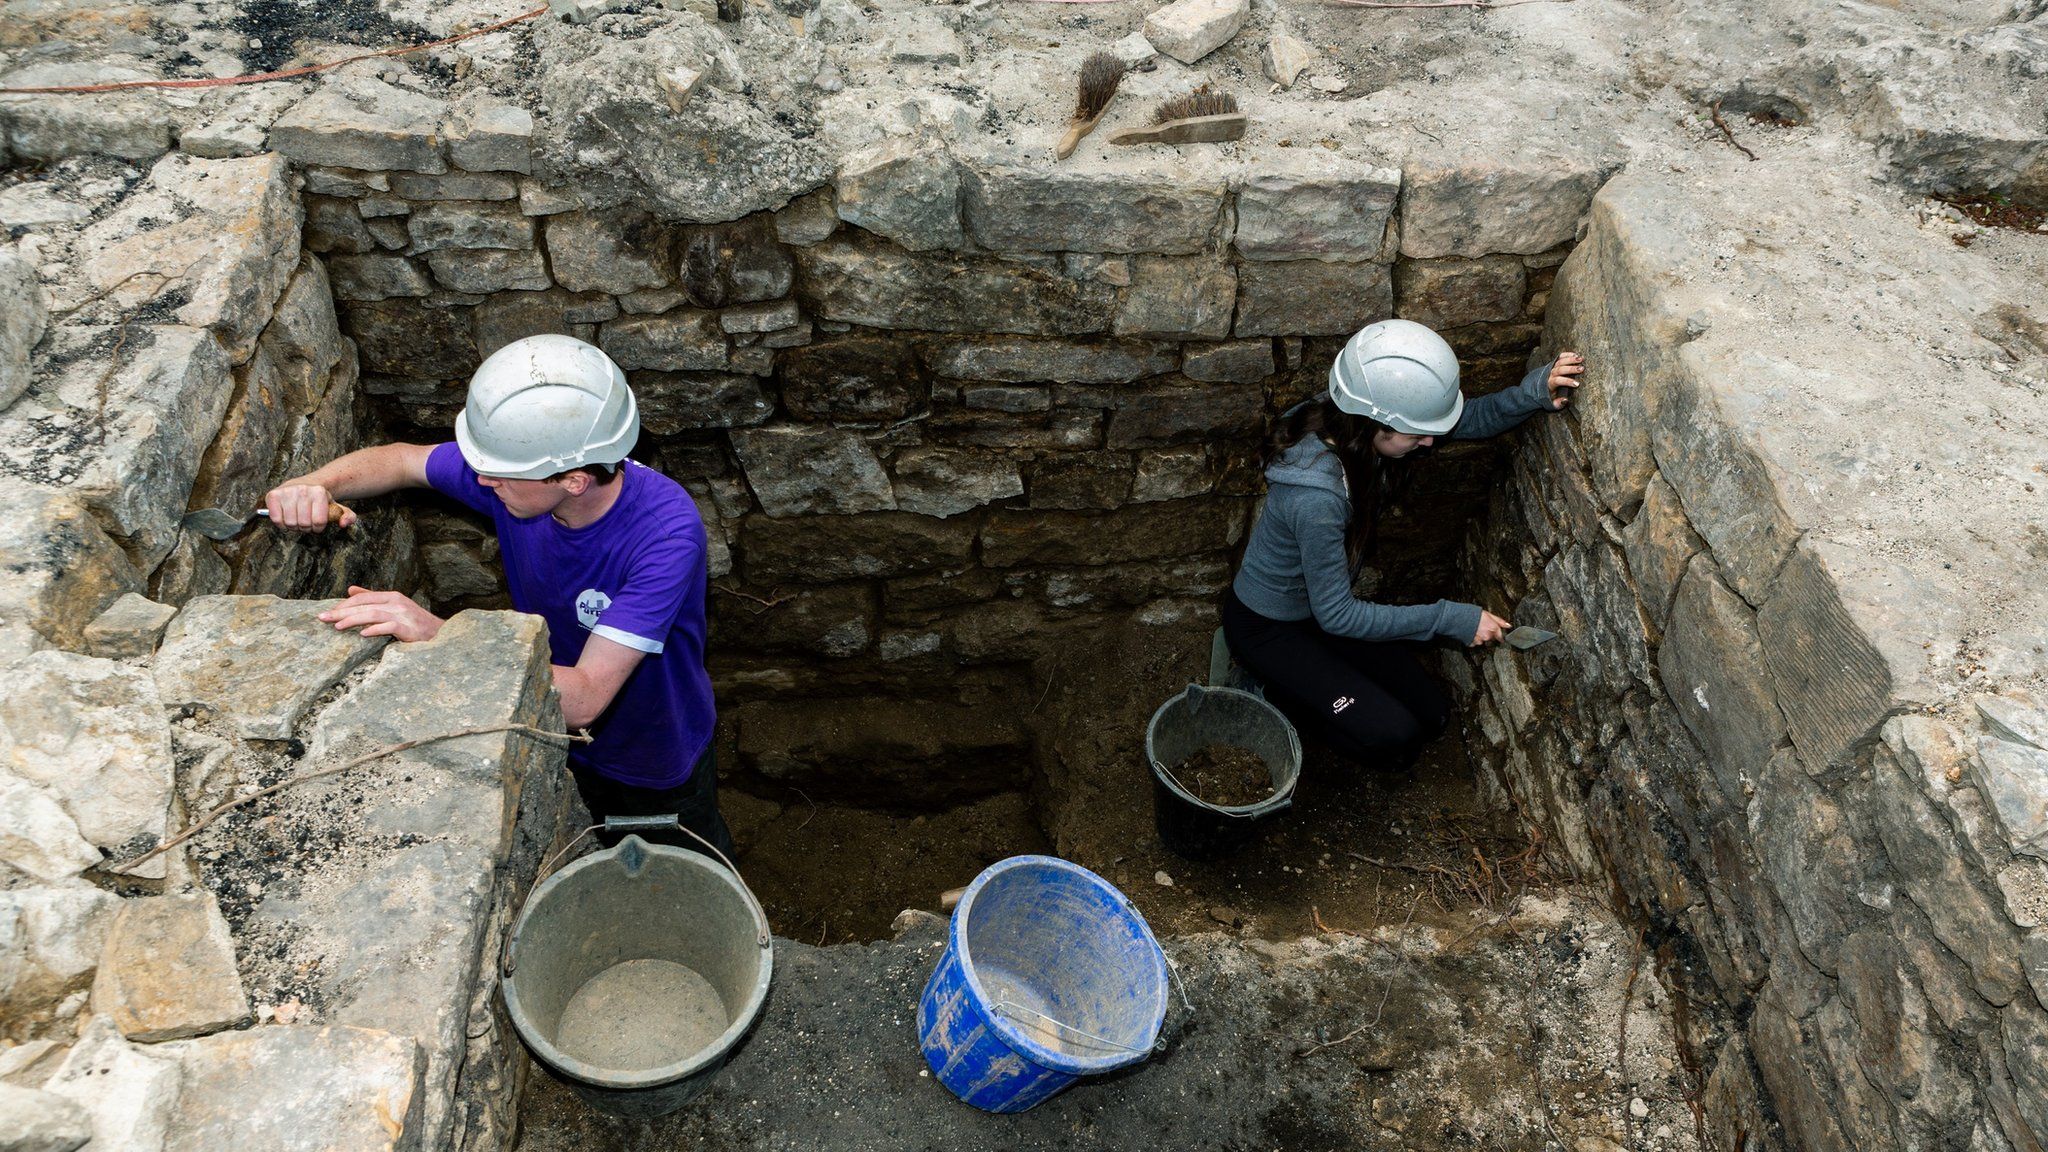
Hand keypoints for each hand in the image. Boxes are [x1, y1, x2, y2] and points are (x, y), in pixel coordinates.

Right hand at [263, 483, 357, 531]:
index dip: (318, 528)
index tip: (318, 524)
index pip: (319, 522)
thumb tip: (343, 524)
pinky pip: (276, 519)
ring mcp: (286, 491)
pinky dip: (281, 524)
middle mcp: (302, 489)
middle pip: (303, 524)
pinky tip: (286, 518)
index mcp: (319, 492)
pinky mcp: (273, 495)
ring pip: (290, 523)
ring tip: (297, 519)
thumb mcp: (337, 507)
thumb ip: (348, 516)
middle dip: (306, 528)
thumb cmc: (320, 500)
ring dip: (294, 527)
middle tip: (307, 522)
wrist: (305, 485)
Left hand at [318, 586, 442, 641]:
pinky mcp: (409, 629)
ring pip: (373, 614)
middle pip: (365, 605)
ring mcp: (404, 615)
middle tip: (323, 618)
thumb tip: (350, 590)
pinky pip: (389, 627)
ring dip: (353, 620)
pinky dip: (375, 630)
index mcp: (392, 596)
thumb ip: (373, 597)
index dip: (345, 604)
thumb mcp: (395, 606)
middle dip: (342, 612)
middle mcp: (397, 602)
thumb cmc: (415, 622)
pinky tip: (363, 634)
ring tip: (337, 626)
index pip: (364, 597)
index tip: (329, 612)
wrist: (440, 634)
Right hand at [1469, 610, 1511, 646]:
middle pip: (1490, 637)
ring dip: (1480, 636)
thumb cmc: (1473, 614)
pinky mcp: (1471, 643)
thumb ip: (1499, 621)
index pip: (1499, 636)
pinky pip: (1474, 642)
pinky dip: (1473, 639)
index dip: (1499, 636)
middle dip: (1487, 633)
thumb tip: (1508, 625)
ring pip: (1482, 640)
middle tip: (1482, 626)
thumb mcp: (1488, 614)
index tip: (1500, 638)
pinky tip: (1470, 633)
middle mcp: (1487, 636)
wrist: (1459, 619)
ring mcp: (1479, 640)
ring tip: (1474, 629)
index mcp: (1492, 628)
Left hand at [1546, 351, 1584, 409]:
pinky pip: (1559, 357)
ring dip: (1570, 360)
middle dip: (1571, 369)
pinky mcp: (1554, 363)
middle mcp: (1550, 374)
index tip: (1578, 384)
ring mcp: (1552, 367)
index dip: (1567, 382)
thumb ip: (1558, 404)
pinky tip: (1576, 355)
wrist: (1538, 386)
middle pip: (1560, 370)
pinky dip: (1567, 355)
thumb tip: (1565, 400)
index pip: (1558, 381)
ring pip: (1560, 362)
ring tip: (1581, 359)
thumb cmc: (1549, 396)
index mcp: (1549, 384)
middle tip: (1582, 369)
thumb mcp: (1551, 403)